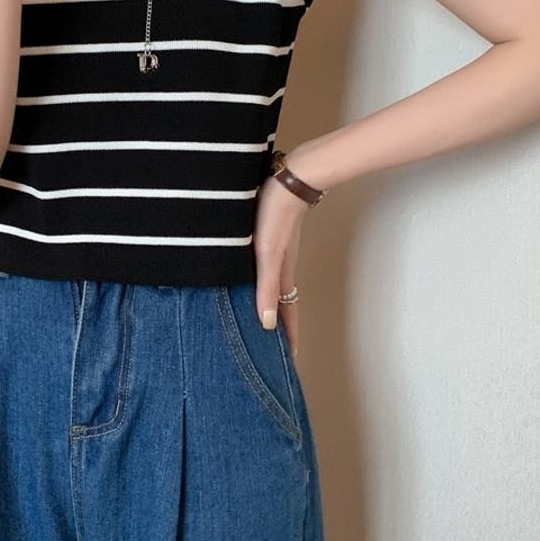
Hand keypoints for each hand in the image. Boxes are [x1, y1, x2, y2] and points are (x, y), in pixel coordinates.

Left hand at [252, 167, 309, 359]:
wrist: (289, 179)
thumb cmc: (276, 215)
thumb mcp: (267, 255)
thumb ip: (266, 288)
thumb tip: (267, 324)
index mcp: (282, 275)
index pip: (286, 314)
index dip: (287, 338)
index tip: (288, 361)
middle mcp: (281, 267)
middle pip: (281, 303)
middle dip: (278, 326)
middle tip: (271, 348)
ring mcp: (278, 252)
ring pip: (274, 286)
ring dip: (270, 304)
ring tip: (260, 320)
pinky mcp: (271, 237)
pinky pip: (267, 268)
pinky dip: (263, 282)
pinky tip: (250, 278)